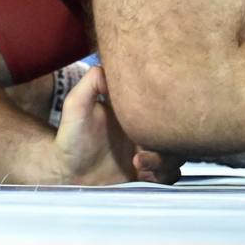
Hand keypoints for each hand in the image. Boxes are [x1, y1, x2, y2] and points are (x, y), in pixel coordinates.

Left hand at [52, 66, 176, 184]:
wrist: (68, 173)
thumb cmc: (70, 137)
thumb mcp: (76, 105)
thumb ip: (91, 83)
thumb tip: (112, 67)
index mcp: (133, 113)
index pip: (162, 108)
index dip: (166, 115)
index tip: (153, 123)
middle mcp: (144, 131)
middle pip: (176, 133)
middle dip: (167, 144)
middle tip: (142, 152)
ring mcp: (149, 153)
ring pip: (177, 156)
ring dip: (163, 162)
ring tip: (138, 164)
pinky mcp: (149, 174)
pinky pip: (171, 176)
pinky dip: (161, 177)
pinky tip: (141, 176)